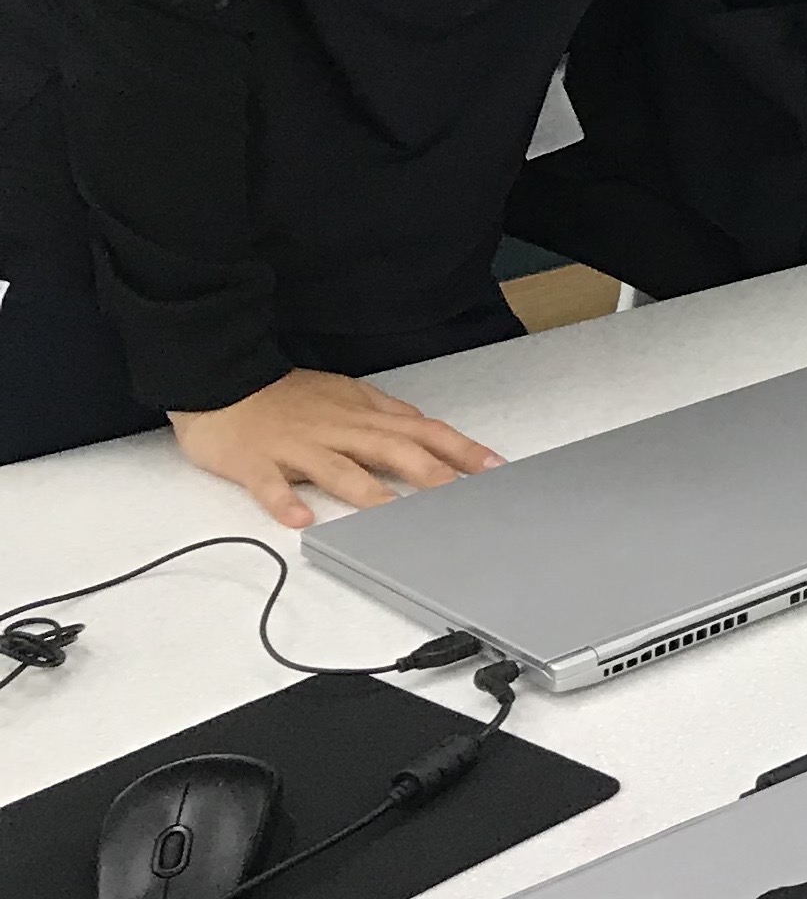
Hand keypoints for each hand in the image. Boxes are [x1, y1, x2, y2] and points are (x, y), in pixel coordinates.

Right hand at [168, 369, 502, 530]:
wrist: (219, 378)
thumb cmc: (287, 395)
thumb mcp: (348, 395)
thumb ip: (388, 416)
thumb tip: (427, 429)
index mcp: (363, 416)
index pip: (424, 431)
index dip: (461, 450)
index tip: (495, 470)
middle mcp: (338, 429)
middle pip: (392, 450)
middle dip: (430, 474)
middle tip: (461, 499)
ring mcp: (297, 446)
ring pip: (337, 469)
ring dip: (367, 493)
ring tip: (393, 517)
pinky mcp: (256, 461)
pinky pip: (269, 484)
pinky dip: (283, 501)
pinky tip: (300, 519)